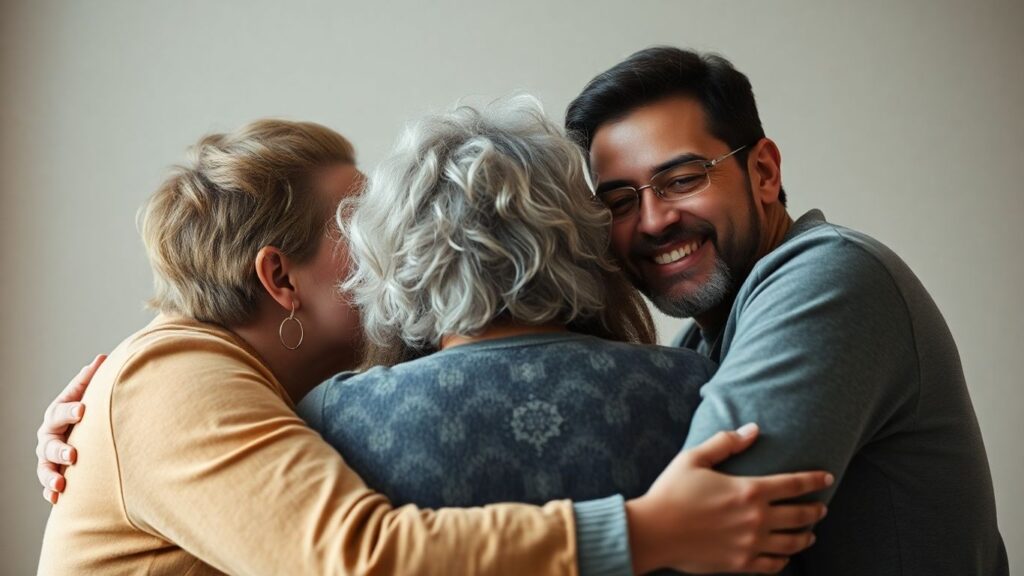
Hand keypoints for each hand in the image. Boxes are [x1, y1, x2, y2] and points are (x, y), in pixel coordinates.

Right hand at [36, 354, 104, 503]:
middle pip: (49, 443)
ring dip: (50, 476)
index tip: (84, 410)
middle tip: (73, 455)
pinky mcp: (52, 474)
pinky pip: (47, 486)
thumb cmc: (83, 411)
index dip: (71, 410)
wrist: (77, 432)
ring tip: (61, 484)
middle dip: (60, 450)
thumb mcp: (84, 394)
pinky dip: (50, 493)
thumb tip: (102, 357)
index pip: (61, 411)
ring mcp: (48, 457)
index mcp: (56, 414)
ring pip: (44, 467)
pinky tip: (57, 499)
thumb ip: (90, 380)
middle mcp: (48, 436)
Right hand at [626, 423, 832, 573]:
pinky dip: (784, 560)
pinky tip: (785, 556)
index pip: (794, 484)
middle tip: (822, 508)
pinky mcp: (740, 563)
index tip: (827, 478)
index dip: (814, 480)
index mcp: (748, 490)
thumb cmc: (671, 492)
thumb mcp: (694, 458)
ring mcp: (750, 544)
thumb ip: (726, 443)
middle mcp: (756, 519)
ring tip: (810, 533)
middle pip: (800, 515)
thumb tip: (752, 429)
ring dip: (806, 536)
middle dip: (816, 510)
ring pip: (792, 543)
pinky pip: (773, 565)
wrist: (653, 532)